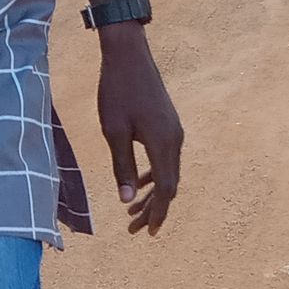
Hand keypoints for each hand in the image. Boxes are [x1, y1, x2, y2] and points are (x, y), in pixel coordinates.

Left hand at [97, 25, 182, 235]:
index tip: (147, 233)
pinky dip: (154, 174)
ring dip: (153, 193)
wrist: (128, 56)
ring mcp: (174, 131)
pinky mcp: (168, 124)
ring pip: (169, 172)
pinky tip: (138, 183)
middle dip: (154, 209)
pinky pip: (165, 157)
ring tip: (133, 211)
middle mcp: (175, 140)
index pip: (167, 190)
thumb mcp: (113, 132)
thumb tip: (126, 200)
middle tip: (135, 229)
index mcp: (164, 144)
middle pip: (170, 185)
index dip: (158, 214)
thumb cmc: (117, 92)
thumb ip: (122, 167)